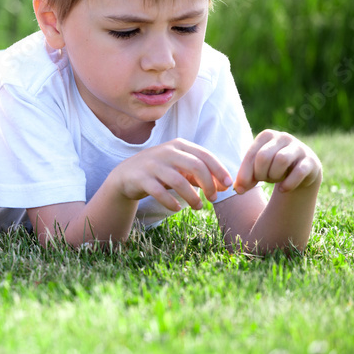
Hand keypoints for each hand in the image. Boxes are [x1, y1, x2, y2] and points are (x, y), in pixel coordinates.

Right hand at [108, 139, 232, 210]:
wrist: (125, 175)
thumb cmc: (159, 171)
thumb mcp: (179, 168)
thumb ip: (199, 174)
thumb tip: (224, 186)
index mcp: (179, 145)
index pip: (205, 155)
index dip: (219, 171)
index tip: (228, 186)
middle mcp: (166, 151)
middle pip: (195, 166)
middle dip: (208, 184)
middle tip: (213, 199)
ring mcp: (152, 164)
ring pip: (179, 181)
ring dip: (192, 197)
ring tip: (198, 207)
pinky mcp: (141, 178)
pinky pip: (159, 192)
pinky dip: (171, 202)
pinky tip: (177, 208)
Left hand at [234, 130, 322, 193]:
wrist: (301, 171)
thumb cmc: (273, 167)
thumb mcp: (257, 169)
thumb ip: (246, 178)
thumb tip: (237, 189)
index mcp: (266, 135)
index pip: (251, 154)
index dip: (245, 174)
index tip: (241, 189)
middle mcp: (283, 137)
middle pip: (264, 157)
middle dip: (260, 174)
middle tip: (263, 179)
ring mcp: (298, 147)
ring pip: (281, 160)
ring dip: (274, 176)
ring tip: (275, 179)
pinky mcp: (311, 161)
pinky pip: (299, 172)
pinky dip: (288, 183)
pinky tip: (284, 189)